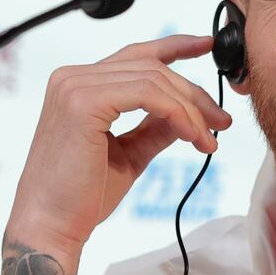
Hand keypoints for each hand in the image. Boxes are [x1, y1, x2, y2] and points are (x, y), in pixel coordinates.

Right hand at [4, 34, 231, 253]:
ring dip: (191, 110)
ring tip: (208, 139)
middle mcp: (73, 78)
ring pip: (155, 80)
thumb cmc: (83, 196)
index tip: (207, 45)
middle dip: (195, 94)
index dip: (175, 46)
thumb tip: (189, 113)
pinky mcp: (83, 102)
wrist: (52, 228)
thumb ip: (157, 126)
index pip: (136, 55)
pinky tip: (192, 136)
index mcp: (80, 85)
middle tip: (223, 121)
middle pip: (153, 68)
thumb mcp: (131, 152)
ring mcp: (75, 86)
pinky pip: (148, 95)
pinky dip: (178, 114)